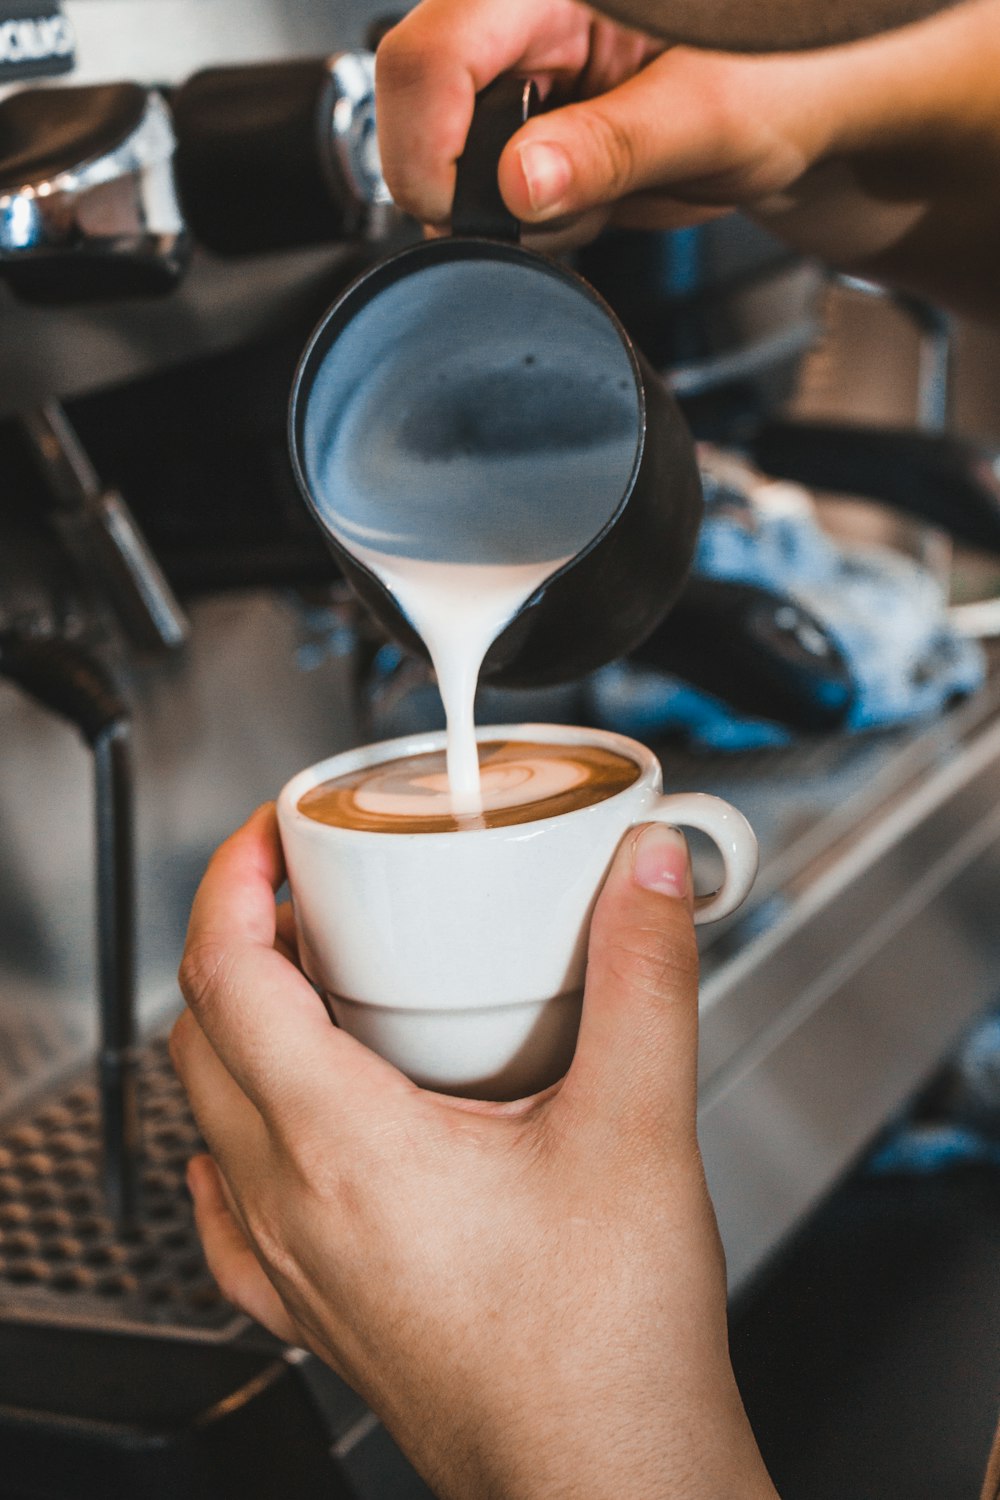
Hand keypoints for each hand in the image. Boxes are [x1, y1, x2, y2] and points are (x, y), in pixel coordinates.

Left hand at [171, 806, 776, 1499]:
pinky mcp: (322, 1312)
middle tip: (305, 891)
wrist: (611, 1488)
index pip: (225, 978)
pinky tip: (287, 1132)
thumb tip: (646, 875)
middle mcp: (295, 1207)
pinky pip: (234, 1206)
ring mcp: (296, 1268)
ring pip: (213, 1114)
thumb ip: (647, 980)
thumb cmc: (607, 1350)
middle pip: (203, 1034)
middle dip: (238, 938)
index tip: (267, 836)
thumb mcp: (639, 1130)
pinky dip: (241, 1134)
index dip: (231, 883)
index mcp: (343, 1147)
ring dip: (241, 1028)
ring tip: (316, 985)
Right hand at [376, 0, 999, 319]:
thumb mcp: (712, 114)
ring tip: (603, 190)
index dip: (430, 144)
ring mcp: (530, 66)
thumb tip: (517, 184)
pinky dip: (538, 218)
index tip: (466, 214)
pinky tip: (597, 193)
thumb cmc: (800, 72)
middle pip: (426, 103)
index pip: (434, 49)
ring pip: (453, 159)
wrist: (822, 106)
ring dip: (516, 208)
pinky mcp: (537, 118)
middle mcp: (531, 12)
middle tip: (555, 209)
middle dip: (473, 185)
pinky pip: (493, 190)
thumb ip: (611, 149)